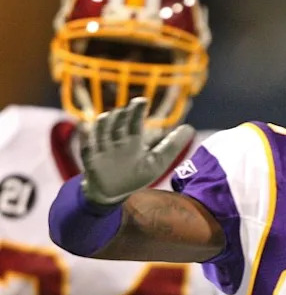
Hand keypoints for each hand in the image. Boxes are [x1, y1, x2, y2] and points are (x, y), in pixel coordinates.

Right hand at [79, 98, 194, 205]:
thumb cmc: (135, 175)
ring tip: (108, 117)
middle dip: (121, 115)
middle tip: (126, 108)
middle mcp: (115, 142)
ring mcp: (101, 151)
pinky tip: (92, 138)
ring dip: (104, 124)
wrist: (113, 193)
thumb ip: (172, 146)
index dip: (136, 111)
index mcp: (131, 140)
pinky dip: (90, 143)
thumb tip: (190, 128)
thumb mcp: (157, 162)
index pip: (134, 123)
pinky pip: (87, 150)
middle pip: (116, 124)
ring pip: (101, 132)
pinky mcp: (90, 162)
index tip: (143, 100)